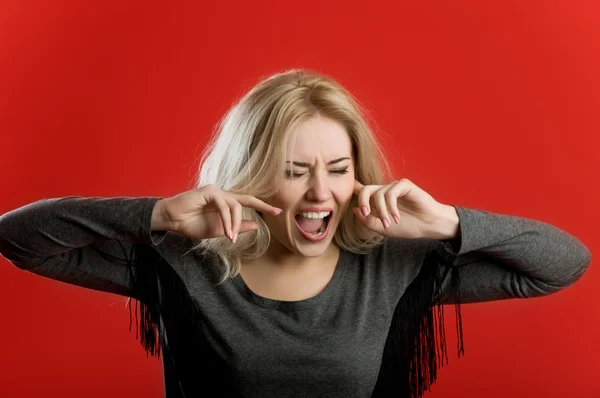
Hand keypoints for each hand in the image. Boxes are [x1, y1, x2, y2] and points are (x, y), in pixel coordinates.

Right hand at [152, 185, 281, 242]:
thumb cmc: (191, 224)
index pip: (247, 202)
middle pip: (247, 199)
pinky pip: (224, 206)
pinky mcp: (209, 191)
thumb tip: (256, 226)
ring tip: (231, 237)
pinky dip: (227, 220)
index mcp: (225, 203)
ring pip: (236, 206)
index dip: (262, 206)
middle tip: (275, 212)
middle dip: (262, 205)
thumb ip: (236, 227)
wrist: (171, 221)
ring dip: (236, 223)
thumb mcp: (219, 230)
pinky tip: (226, 231)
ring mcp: (216, 191)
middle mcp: (223, 195)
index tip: (277, 212)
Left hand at [353, 179, 457, 238]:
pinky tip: (397, 217)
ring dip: (382, 211)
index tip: (341, 188)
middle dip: (363, 202)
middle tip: (366, 214)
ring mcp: (394, 187)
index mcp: (378, 200)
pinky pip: (391, 193)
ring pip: (378, 194)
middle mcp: (384, 191)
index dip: (351, 188)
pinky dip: (391, 207)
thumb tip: (356, 210)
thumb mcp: (383, 228)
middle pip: (365, 190)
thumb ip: (368, 221)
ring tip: (389, 223)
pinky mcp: (404, 185)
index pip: (362, 191)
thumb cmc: (408, 226)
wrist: (428, 226)